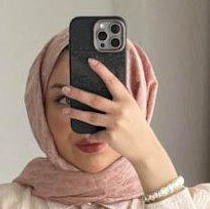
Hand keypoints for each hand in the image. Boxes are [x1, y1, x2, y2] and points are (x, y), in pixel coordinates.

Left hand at [60, 59, 178, 193]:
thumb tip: (96, 95)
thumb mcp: (131, 108)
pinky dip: (90, 135)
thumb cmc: (136, 126)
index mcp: (126, 99)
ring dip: (75, 113)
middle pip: (94, 99)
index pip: (111, 81)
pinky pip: (95, 134)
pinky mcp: (110, 137)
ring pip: (90, 117)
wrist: (145, 147)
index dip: (101, 70)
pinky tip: (87, 134)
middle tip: (65, 89)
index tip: (90, 61)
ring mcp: (115, 124)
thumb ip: (118, 100)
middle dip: (77, 94)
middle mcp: (120, 110)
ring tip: (64, 110)